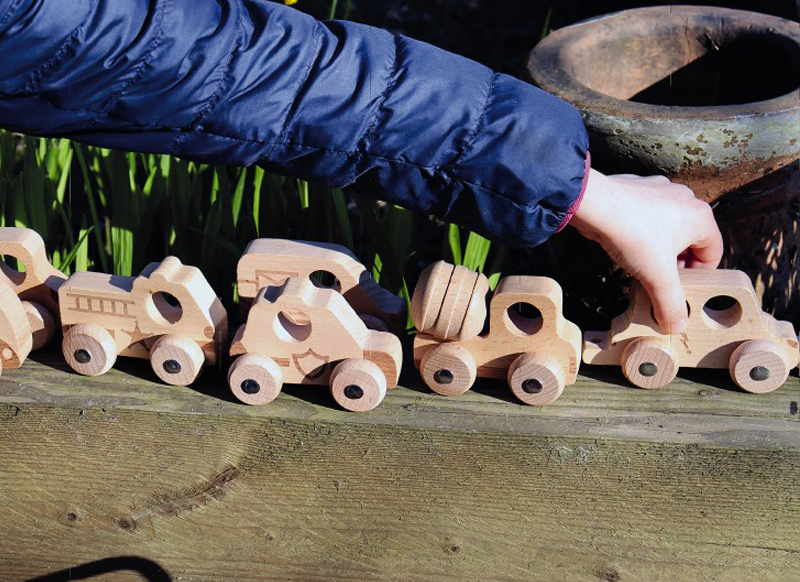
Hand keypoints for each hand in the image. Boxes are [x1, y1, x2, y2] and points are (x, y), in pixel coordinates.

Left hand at [569, 169, 722, 332]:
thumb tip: (677, 325)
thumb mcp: (657, 277)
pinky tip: (626, 243)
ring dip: (658, 249)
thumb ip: (670, 303)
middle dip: (676, 264)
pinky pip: (647, 215)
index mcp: (701, 218)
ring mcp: (661, 190)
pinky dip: (641, 232)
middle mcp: (686, 199)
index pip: (712, 254)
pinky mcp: (639, 189)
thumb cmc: (632, 234)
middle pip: (690, 241)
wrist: (594, 203)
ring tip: (641, 264)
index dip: (698, 277)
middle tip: (658, 280)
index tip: (679, 290)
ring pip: (668, 228)